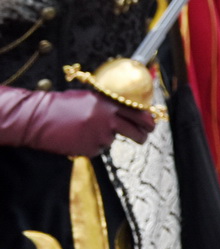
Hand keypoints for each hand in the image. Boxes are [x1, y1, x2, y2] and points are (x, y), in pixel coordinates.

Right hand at [0, 86, 155, 155]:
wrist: (38, 119)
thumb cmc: (62, 105)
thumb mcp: (90, 98)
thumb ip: (108, 104)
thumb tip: (126, 110)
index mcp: (109, 104)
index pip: (138, 113)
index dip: (148, 120)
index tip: (152, 125)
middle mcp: (108, 120)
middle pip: (134, 131)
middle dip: (141, 136)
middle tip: (143, 138)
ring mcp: (99, 136)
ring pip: (111, 140)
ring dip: (105, 138)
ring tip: (86, 130)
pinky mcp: (89, 150)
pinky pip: (97, 149)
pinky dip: (91, 146)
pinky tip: (78, 138)